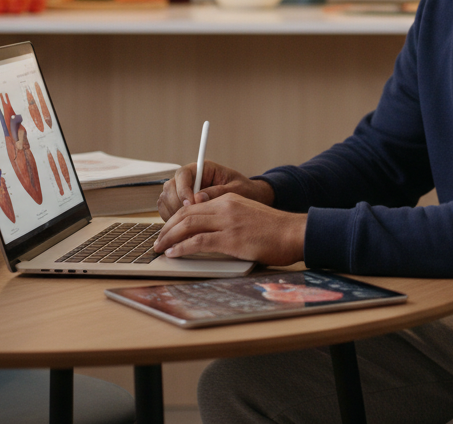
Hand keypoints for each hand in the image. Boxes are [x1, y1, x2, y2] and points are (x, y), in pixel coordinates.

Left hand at [155, 193, 305, 265]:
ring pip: (188, 226)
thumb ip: (229, 218)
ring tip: (161, 248)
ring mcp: (228, 222)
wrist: (294, 233)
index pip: (193, 206)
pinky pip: (198, 242)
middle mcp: (225, 207)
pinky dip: (182, 248)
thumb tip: (210, 231)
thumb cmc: (276, 229)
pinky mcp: (231, 239)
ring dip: (170, 238)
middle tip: (158, 240)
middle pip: (186, 214)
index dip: (176, 219)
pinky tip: (174, 253)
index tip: (167, 230)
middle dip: (168, 228)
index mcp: (229, 200)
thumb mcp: (249, 215)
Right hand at [157, 160, 274, 220]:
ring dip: (172, 215)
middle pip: (170, 188)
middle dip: (176, 205)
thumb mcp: (237, 190)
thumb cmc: (246, 191)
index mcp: (203, 169)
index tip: (190, 204)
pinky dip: (172, 221)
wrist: (251, 200)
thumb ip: (218, 192)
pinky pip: (168, 211)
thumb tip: (199, 198)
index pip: (183, 175)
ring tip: (185, 228)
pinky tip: (183, 231)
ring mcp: (183, 192)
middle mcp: (190, 179)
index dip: (183, 189)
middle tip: (186, 221)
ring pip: (166, 200)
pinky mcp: (181, 205)